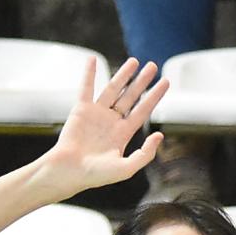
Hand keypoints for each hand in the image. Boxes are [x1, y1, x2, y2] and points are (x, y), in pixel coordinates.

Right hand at [35, 56, 169, 196]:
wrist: (69, 172)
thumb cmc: (96, 175)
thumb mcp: (127, 169)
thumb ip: (145, 154)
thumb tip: (160, 135)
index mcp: (123, 134)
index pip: (143, 111)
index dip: (155, 96)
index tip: (165, 82)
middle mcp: (111, 122)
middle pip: (131, 97)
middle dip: (142, 82)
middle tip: (153, 66)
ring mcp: (96, 114)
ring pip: (112, 89)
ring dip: (123, 74)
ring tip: (134, 61)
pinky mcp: (80, 110)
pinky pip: (86, 88)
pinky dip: (89, 73)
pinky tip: (92, 59)